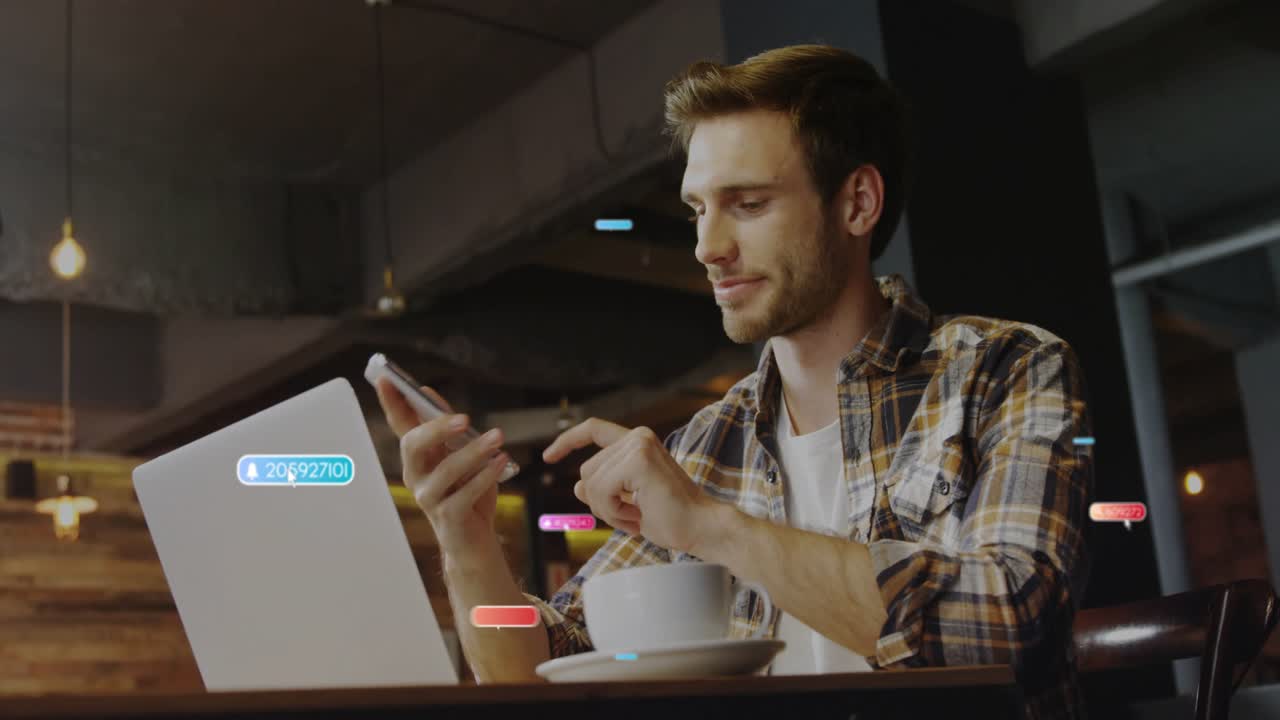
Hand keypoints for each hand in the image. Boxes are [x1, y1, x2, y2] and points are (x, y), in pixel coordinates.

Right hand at [374, 378, 507, 555]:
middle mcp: (416, 476)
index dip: (391, 402)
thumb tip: (428, 392)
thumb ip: (447, 427)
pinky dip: (485, 475)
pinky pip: (465, 493)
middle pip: (413, 445)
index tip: (384, 377)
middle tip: (464, 417)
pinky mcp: (447, 517)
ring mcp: (428, 498)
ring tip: (497, 437)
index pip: (400, 424)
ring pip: (444, 470)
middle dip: (435, 428)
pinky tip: (500, 462)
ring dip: (473, 451)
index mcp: (418, 457)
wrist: (474, 541)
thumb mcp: (458, 455)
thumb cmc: (467, 493)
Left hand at [542, 418, 711, 553]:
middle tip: (630, 516)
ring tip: (636, 515)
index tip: (547, 456)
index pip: (594, 429)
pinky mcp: (639, 461)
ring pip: (590, 482)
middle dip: (599, 501)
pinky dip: (612, 511)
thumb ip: (603, 488)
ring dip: (607, 509)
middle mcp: (638, 436)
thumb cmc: (669, 517)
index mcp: (637, 442)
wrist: (700, 528)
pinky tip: (637, 515)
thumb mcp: (626, 502)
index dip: (567, 440)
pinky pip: (600, 490)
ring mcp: (639, 445)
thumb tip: (577, 484)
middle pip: (586, 470)